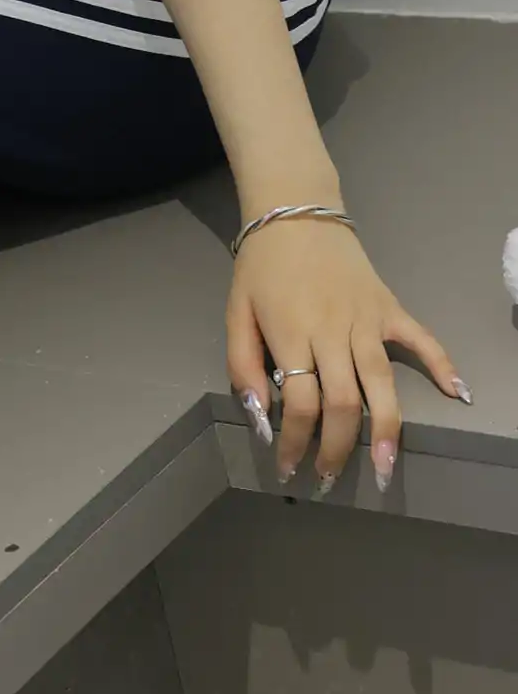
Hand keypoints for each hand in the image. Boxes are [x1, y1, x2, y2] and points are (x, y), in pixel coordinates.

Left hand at [226, 216, 467, 492]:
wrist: (294, 213)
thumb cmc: (261, 268)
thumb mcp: (236, 313)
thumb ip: (243, 365)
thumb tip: (261, 417)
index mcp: (291, 334)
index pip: (301, 402)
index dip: (295, 441)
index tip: (290, 467)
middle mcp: (333, 331)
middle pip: (343, 402)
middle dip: (338, 448)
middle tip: (331, 480)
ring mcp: (366, 319)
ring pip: (381, 383)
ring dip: (387, 429)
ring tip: (386, 468)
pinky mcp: (389, 306)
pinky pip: (420, 337)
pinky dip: (441, 363)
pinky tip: (458, 393)